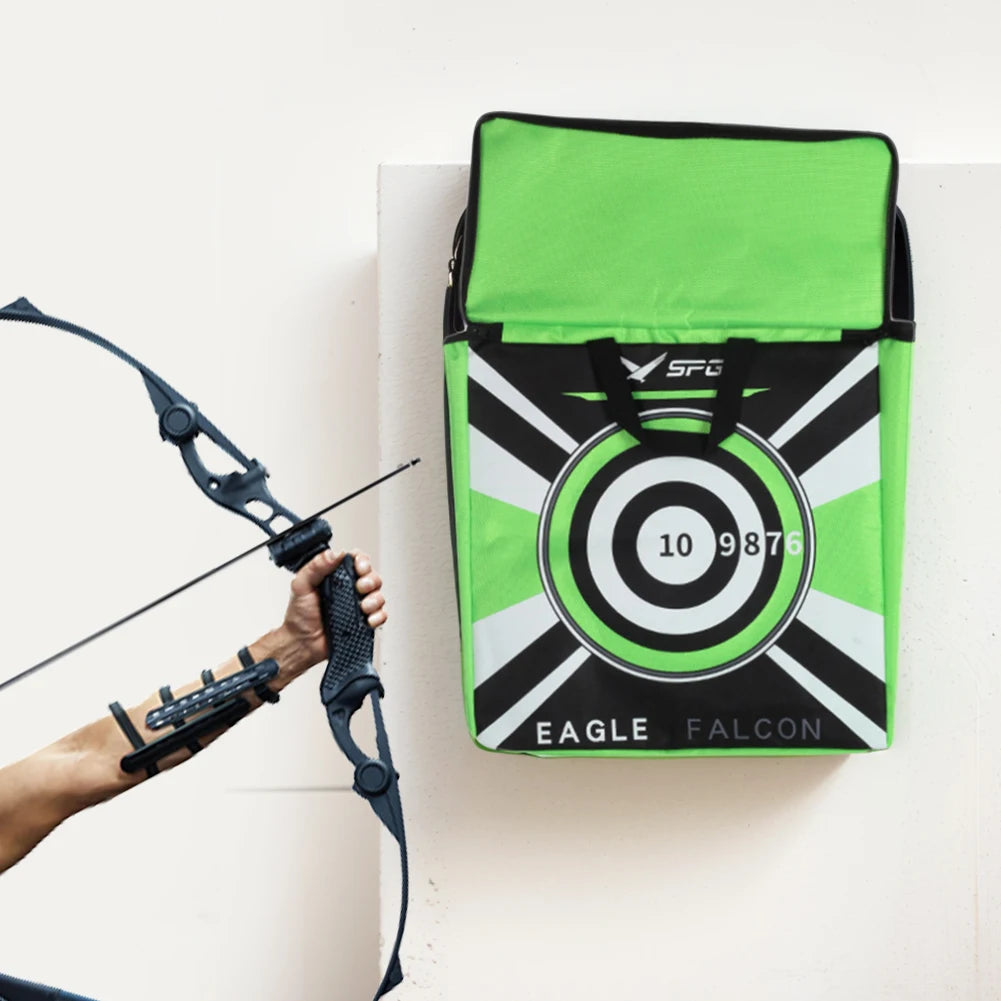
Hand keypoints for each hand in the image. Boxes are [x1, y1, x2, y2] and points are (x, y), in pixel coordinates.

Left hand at [277, 548, 386, 670]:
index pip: (356, 560)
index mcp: (335, 576)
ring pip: (379, 595)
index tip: (359, 567)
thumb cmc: (299, 617)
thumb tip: (335, 554)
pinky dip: (379, 616)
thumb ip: (315, 567)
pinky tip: (368, 619)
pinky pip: (380, 615)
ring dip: (375, 599)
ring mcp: (356, 605)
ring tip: (363, 606)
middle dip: (371, 580)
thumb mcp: (301, 586)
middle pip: (372, 576)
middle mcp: (348, 589)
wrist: (301, 644)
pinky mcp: (362, 622)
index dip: (362, 561)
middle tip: (360, 588)